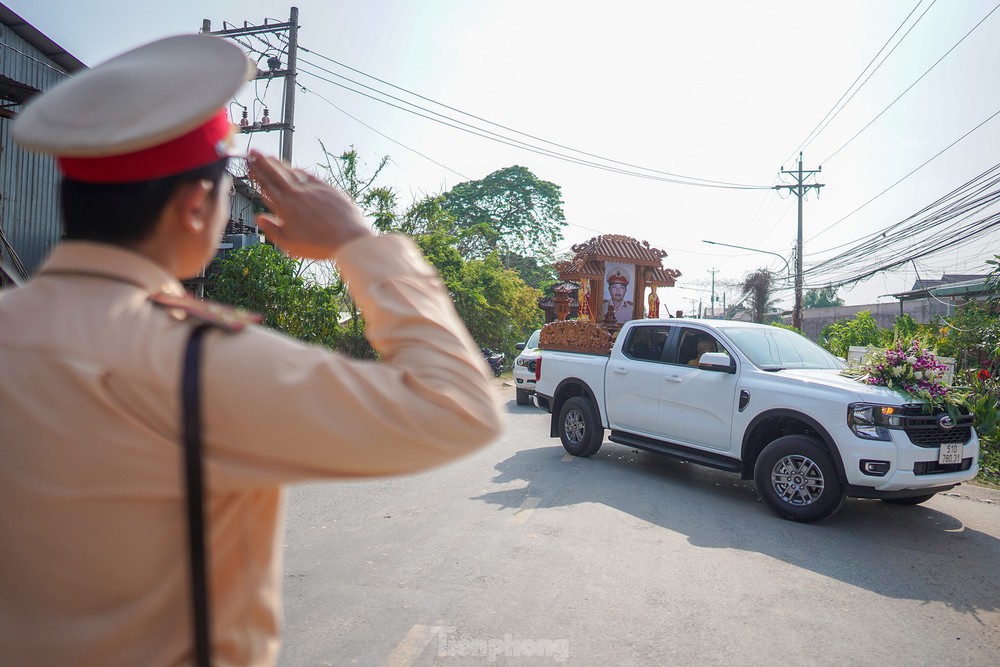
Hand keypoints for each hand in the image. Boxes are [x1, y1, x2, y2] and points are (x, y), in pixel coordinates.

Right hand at [247, 150, 371, 258]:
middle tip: (253, 151)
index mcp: (286, 208)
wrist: (349, 240)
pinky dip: (299, 170)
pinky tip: (294, 168)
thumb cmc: (320, 246)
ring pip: (292, 172)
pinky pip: (309, 175)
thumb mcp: (291, 245)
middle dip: (263, 161)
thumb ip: (273, 230)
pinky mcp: (327, 188)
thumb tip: (259, 218)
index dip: (256, 173)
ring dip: (279, 163)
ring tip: (269, 156)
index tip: (248, 163)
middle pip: (276, 174)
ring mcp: (313, 189)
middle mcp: (297, 194)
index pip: (266, 186)